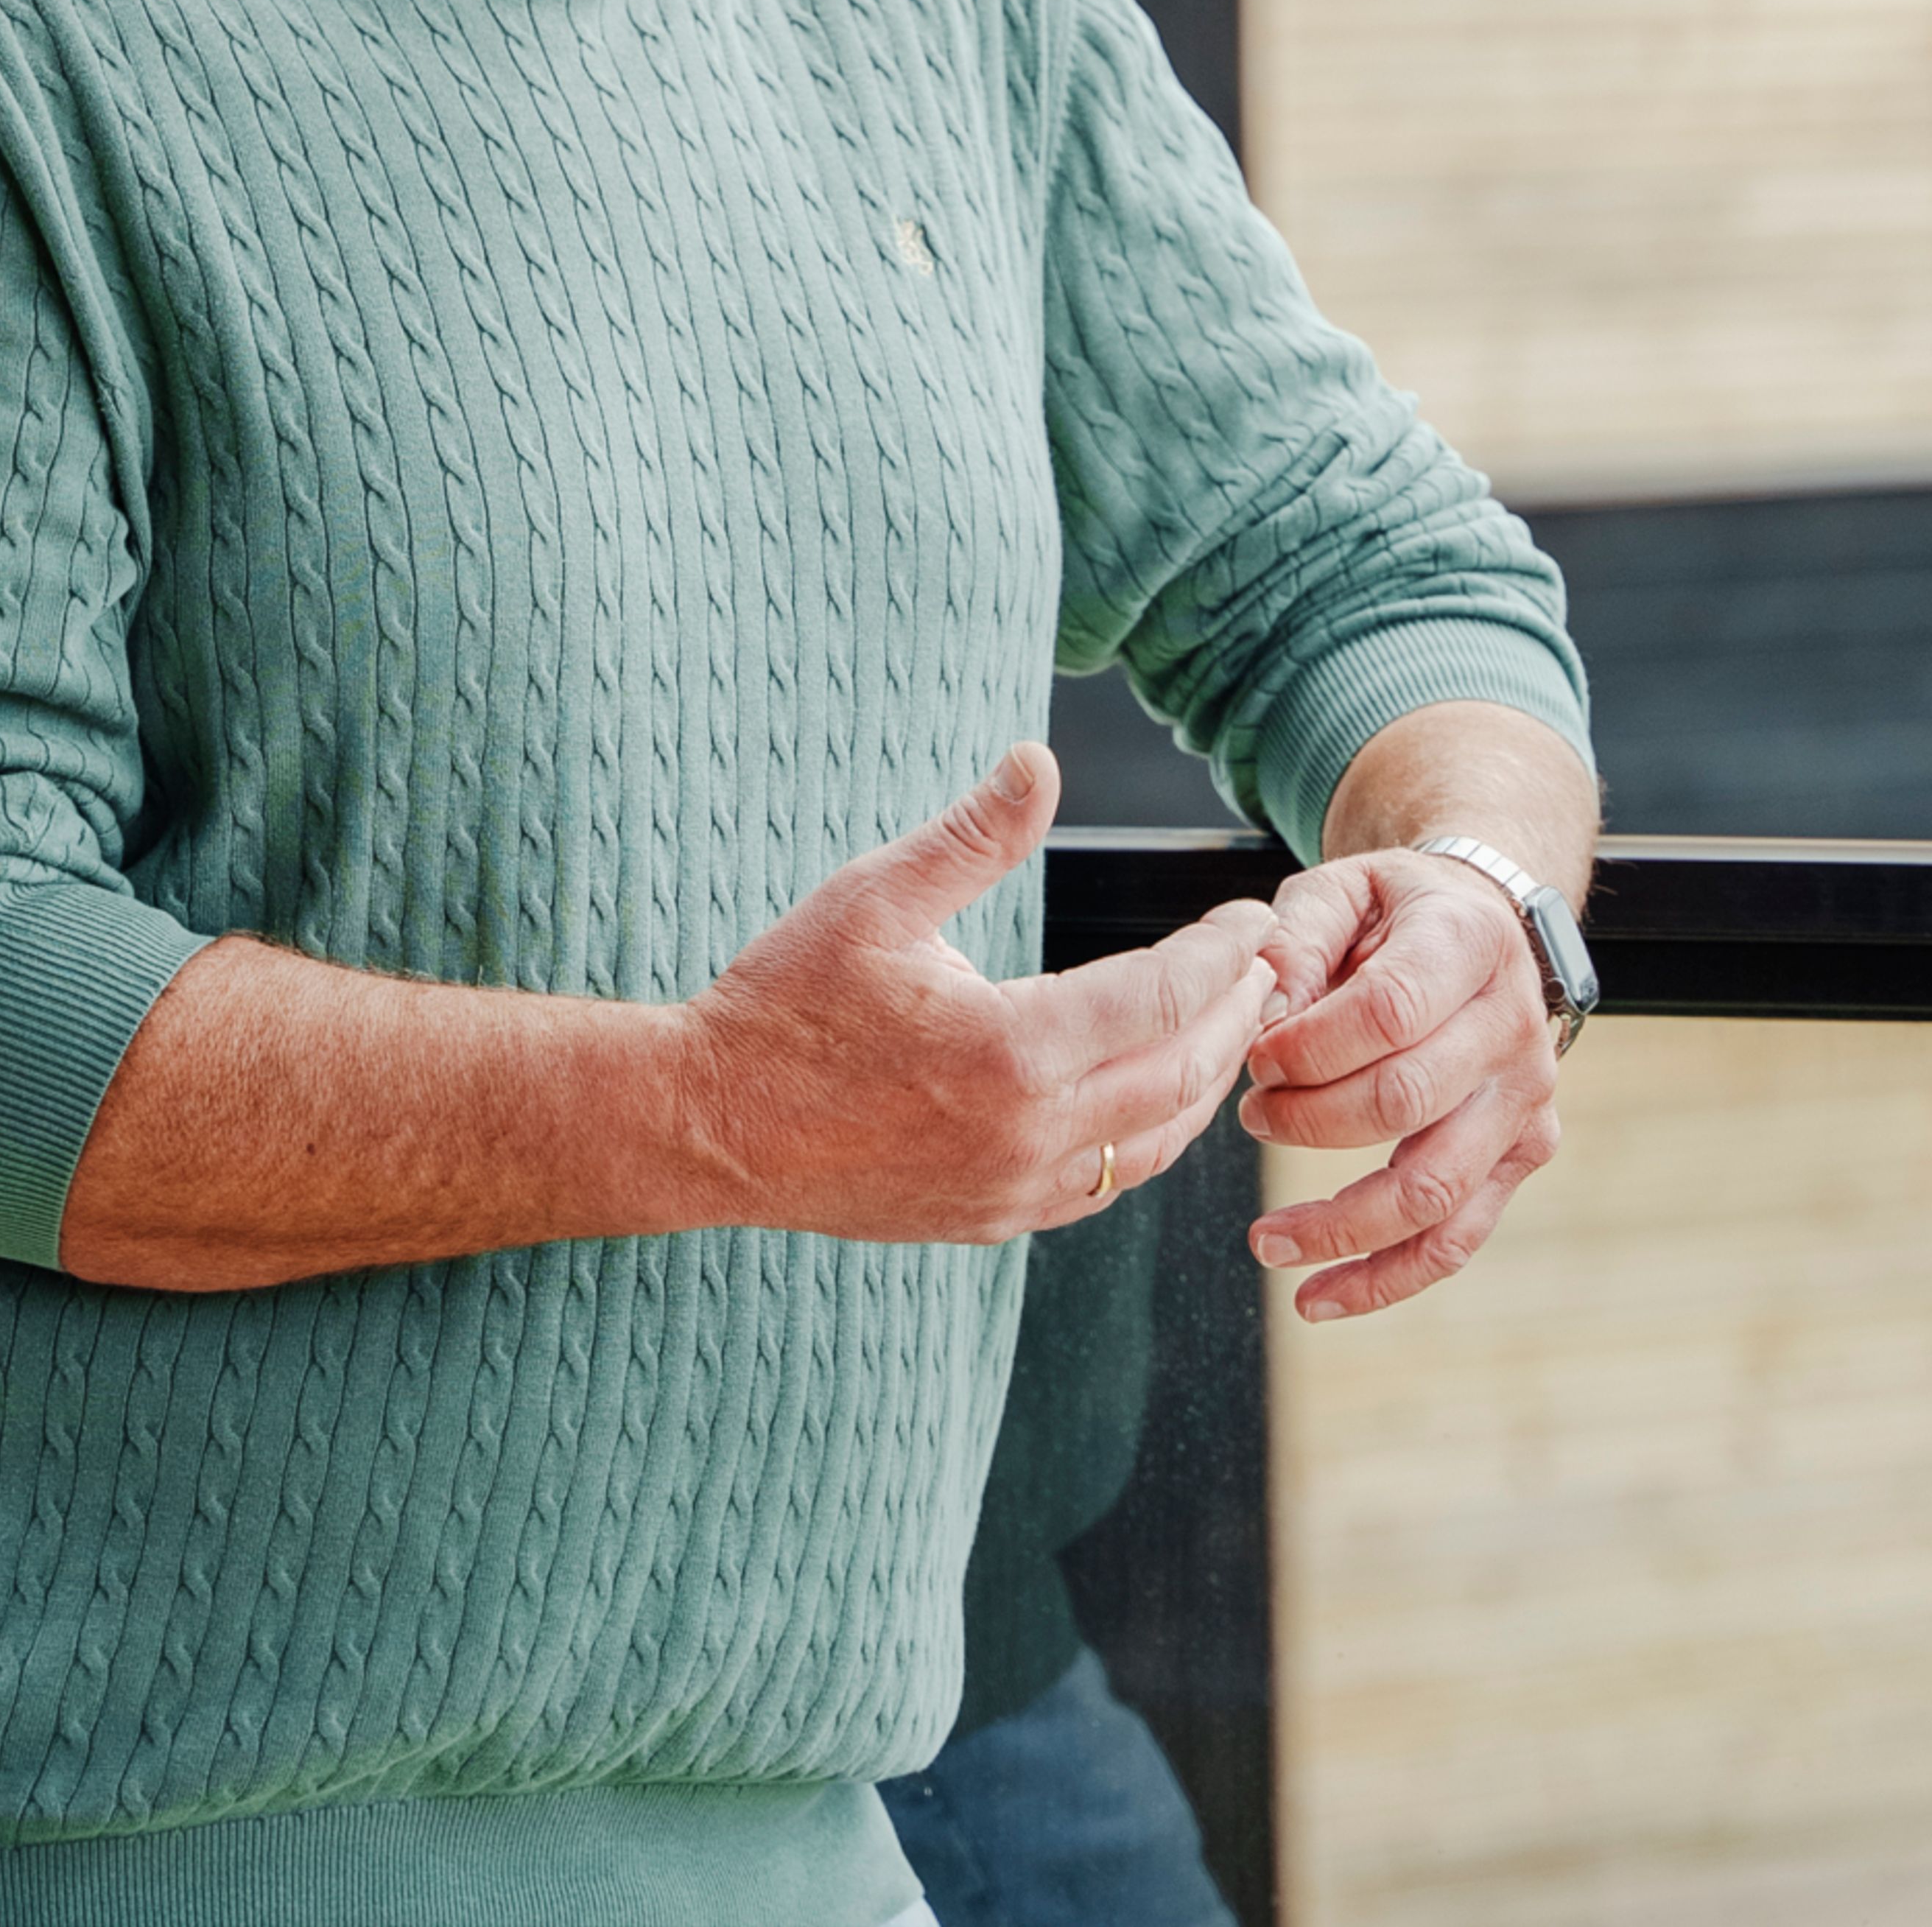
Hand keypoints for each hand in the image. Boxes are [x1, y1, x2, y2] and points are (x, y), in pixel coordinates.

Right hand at [687, 743, 1278, 1245]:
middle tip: (1270, 965)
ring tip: (1233, 1029)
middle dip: (1238, 1014)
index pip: (1163, 997)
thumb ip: (972, 835)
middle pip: (1182, 1075)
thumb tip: (1039, 762)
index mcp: (1010, 1048)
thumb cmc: (785, 1002)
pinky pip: (1104, 1186)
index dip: (1221, 953)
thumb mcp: (874, 896)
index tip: (1254, 917)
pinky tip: (1153, 1102)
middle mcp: (1028, 1133)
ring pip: (1155, 1144)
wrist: (710, 1124)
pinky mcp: (991, 1220)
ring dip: (1206, 1083)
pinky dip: (1148, 1139)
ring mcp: (1013, 1189)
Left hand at [1242, 847, 1561, 1322]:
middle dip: (1308, 1121)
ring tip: (1264, 1241)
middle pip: (1407, 1104)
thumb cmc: (1395, 909)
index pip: (1391, 1011)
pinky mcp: (1520, 1157)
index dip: (1312, 1046)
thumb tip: (1262, 998)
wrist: (1480, 925)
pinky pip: (1456, 1239)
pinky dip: (1386, 1279)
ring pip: (1434, 1194)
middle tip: (1251, 1114)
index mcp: (1469, 944)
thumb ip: (1296, 933)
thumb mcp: (1341, 886)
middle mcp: (1513, 1029)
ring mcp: (1524, 1102)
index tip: (1254, 1058)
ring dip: (1340, 1227)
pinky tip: (1319, 1296)